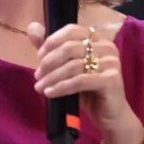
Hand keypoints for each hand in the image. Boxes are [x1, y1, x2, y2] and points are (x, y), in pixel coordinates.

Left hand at [28, 22, 143, 136]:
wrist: (109, 115)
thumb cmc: (88, 90)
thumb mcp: (67, 68)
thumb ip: (52, 48)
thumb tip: (32, 28)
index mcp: (97, 39)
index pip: (71, 30)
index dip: (52, 41)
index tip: (39, 56)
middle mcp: (107, 46)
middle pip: (70, 47)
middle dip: (49, 62)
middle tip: (37, 76)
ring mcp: (111, 62)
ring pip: (73, 65)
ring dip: (52, 77)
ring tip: (39, 87)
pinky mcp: (111, 79)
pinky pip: (80, 81)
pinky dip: (61, 87)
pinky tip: (49, 93)